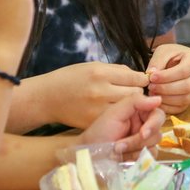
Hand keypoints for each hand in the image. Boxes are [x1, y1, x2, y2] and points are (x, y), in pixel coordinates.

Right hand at [32, 62, 149, 128]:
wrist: (47, 98)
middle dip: (137, 92)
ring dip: (130, 104)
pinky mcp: (95, 122)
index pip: (135, 77)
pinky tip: (114, 111)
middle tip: (131, 92)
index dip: (142, 79)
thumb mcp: (92, 66)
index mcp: (100, 73)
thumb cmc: (71, 78)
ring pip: (129, 108)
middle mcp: (101, 91)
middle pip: (136, 93)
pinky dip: (119, 115)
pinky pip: (117, 118)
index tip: (141, 81)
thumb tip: (138, 76)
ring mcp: (97, 109)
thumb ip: (117, 70)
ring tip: (123, 101)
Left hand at [79, 92, 165, 156]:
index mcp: (139, 112)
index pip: (158, 114)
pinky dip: (136, 158)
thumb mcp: (115, 113)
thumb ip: (135, 101)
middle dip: (138, 140)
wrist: (89, 154)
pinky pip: (149, 158)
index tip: (142, 133)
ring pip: (153, 146)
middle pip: (157, 132)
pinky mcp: (142, 155)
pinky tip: (123, 158)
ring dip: (134, 150)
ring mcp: (143, 142)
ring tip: (117, 151)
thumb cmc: (99, 131)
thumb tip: (158, 99)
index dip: (153, 124)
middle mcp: (144, 126)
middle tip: (119, 145)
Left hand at [147, 44, 189, 113]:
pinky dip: (167, 106)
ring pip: (184, 99)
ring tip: (153, 92)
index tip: (152, 77)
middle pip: (186, 87)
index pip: (184, 71)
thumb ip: (157, 61)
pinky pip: (181, 107)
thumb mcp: (164, 51)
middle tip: (151, 86)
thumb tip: (151, 74)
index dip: (167, 76)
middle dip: (166, 88)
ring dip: (166, 98)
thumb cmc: (172, 55)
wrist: (177, 61)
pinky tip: (157, 100)